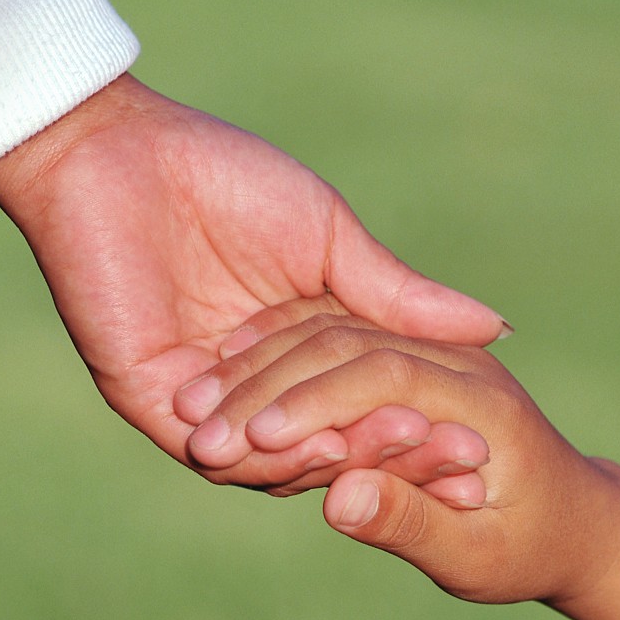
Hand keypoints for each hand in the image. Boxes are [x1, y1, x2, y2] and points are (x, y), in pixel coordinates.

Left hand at [0, 74, 508, 486]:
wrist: (124, 152)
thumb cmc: (227, 178)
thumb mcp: (331, 241)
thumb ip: (398, 297)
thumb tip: (495, 327)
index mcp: (295, 352)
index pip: (363, 410)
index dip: (421, 430)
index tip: (483, 448)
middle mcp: (252, 387)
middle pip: (327, 447)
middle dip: (392, 459)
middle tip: (458, 467)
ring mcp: (202, 402)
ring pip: (274, 464)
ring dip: (338, 463)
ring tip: (399, 451)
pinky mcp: (152, 401)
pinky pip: (214, 452)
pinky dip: (269, 458)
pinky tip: (321, 448)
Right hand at [182, 309, 619, 603]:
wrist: (579, 519)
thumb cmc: (534, 549)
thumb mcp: (481, 558)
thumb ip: (412, 524)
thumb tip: (339, 501)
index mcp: (481, 402)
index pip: (384, 374)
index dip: (313, 402)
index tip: (251, 437)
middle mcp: (455, 362)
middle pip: (349, 342)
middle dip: (271, 382)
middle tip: (201, 426)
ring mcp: (431, 350)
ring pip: (331, 329)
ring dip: (262, 363)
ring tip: (195, 402)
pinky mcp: (407, 353)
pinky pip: (332, 331)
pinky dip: (278, 350)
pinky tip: (225, 374)